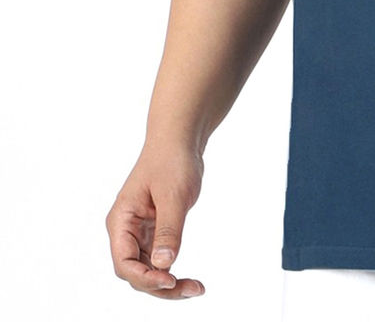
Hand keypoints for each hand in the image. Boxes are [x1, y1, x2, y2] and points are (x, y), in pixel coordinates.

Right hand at [105, 141, 204, 298]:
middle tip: (192, 289)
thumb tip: (164, 264)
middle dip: (160, 286)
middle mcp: (126, 230)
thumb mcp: (173, 194)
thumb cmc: (172, 160)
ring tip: (195, 289)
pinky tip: (189, 279)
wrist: (180, 141)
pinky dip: (172, 270)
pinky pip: (159, 259)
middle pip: (135, 272)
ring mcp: (140, 232)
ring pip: (147, 270)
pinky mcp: (155, 231)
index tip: (170, 279)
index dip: (144, 277)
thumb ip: (169, 229)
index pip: (124, 262)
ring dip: (167, 284)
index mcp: (121, 221)